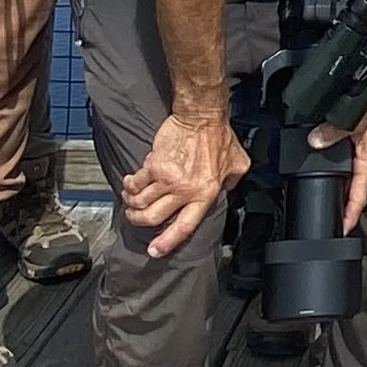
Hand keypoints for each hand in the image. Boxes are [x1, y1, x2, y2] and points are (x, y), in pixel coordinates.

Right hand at [123, 113, 252, 257]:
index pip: (184, 227)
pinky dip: (129, 185)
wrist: (201, 116)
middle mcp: (185, 190)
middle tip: (135, 218)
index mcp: (205, 194)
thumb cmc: (219, 136)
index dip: (167, 242)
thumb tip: (228, 189)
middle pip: (153, 217)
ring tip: (131, 200)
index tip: (155, 250)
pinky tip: (129, 183)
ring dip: (132, 204)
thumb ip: (232, 181)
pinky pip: (135, 183)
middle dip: (139, 221)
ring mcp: (167, 179)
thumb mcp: (237, 164)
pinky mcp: (154, 165)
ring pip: (141, 202)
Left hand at [311, 85, 366, 232]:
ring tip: (323, 201)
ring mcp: (359, 151)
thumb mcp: (353, 119)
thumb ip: (334, 132)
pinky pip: (344, 163)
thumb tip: (316, 141)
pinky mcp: (354, 142)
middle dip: (340, 206)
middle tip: (326, 220)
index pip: (358, 195)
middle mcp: (363, 158)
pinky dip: (335, 171)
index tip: (341, 228)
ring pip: (347, 177)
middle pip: (351, 190)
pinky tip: (322, 171)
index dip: (349, 214)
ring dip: (337, 188)